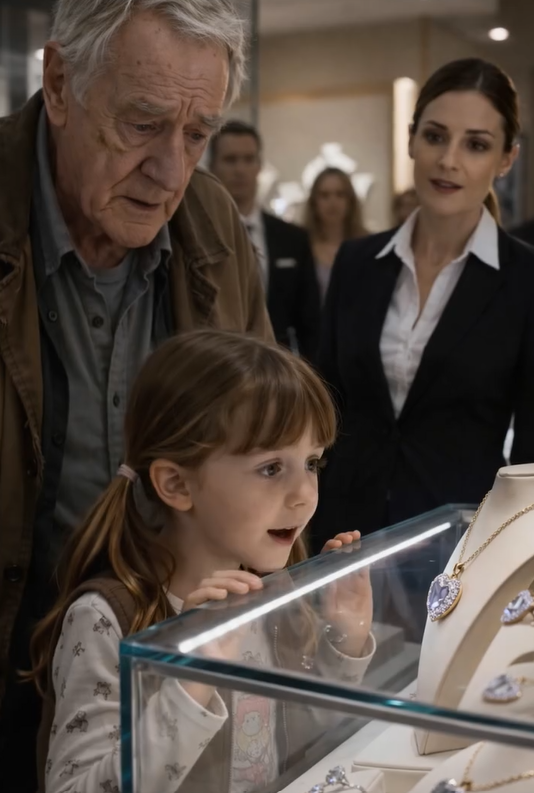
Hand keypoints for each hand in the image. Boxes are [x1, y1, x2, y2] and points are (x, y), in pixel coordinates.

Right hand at [181, 570, 262, 707]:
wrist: (210, 669)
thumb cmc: (223, 648)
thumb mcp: (239, 624)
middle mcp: (205, 598)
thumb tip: (259, 592)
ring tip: (243, 590)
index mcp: (218, 598)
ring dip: (227, 582)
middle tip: (254, 585)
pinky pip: (194, 596)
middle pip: (216, 576)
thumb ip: (245, 608)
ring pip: (206, 582)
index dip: (243, 576)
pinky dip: (209, 592)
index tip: (259, 583)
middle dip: (236, 576)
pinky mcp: (186, 613)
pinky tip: (223, 595)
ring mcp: (195, 604)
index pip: (227, 577)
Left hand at [321, 532, 372, 657]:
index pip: (325, 558)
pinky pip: (362, 563)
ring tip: (355, 535)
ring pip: (349, 554)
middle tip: (346, 538)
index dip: (329, 549)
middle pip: (336, 552)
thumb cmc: (338, 623)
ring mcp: (350, 576)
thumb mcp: (331, 612)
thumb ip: (329, 597)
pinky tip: (364, 544)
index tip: (336, 544)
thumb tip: (329, 580)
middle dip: (340, 541)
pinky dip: (363, 553)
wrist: (353, 633)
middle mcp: (337, 574)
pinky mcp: (363, 580)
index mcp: (327, 578)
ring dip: (351, 543)